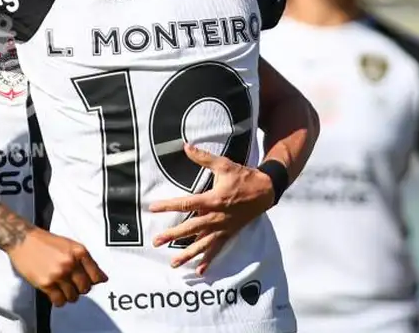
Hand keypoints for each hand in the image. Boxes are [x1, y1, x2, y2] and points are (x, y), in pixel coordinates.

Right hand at [7, 229, 107, 306]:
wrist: (23, 240)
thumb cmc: (46, 242)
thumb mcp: (69, 245)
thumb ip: (85, 260)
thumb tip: (102, 279)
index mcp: (79, 252)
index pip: (96, 276)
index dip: (93, 281)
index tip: (88, 282)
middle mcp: (70, 263)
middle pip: (86, 288)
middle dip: (80, 288)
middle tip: (71, 284)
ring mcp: (58, 274)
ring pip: (73, 297)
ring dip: (69, 295)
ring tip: (61, 288)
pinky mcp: (46, 283)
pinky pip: (59, 301)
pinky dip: (59, 300)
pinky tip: (54, 293)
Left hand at [149, 145, 274, 274]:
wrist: (265, 191)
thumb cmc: (243, 177)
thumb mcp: (224, 164)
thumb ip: (203, 157)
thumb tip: (185, 146)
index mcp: (213, 199)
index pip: (187, 203)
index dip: (169, 206)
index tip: (153, 208)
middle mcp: (216, 217)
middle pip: (191, 228)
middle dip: (173, 235)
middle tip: (156, 241)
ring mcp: (222, 228)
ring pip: (202, 244)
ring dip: (187, 254)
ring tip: (173, 264)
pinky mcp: (228, 234)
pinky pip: (217, 249)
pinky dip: (208, 260)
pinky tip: (199, 271)